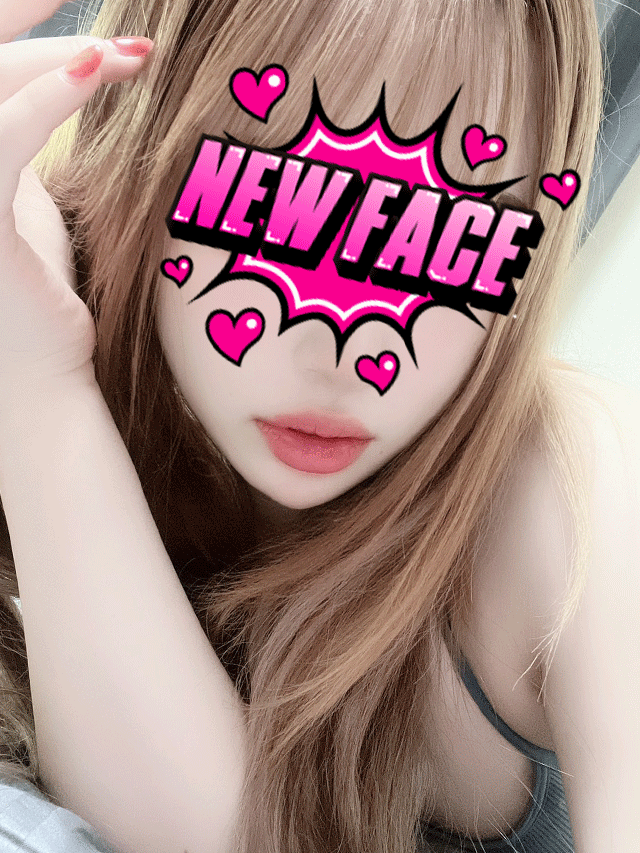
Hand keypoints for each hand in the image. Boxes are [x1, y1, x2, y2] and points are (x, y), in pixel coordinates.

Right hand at [0, 2, 152, 393]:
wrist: (39, 380)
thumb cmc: (34, 304)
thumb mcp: (20, 213)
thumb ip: (13, 155)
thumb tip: (36, 106)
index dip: (11, 28)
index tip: (66, 11)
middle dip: (40, 31)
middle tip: (128, 39)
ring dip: (64, 61)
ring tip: (136, 59)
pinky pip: (5, 136)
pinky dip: (52, 97)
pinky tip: (102, 70)